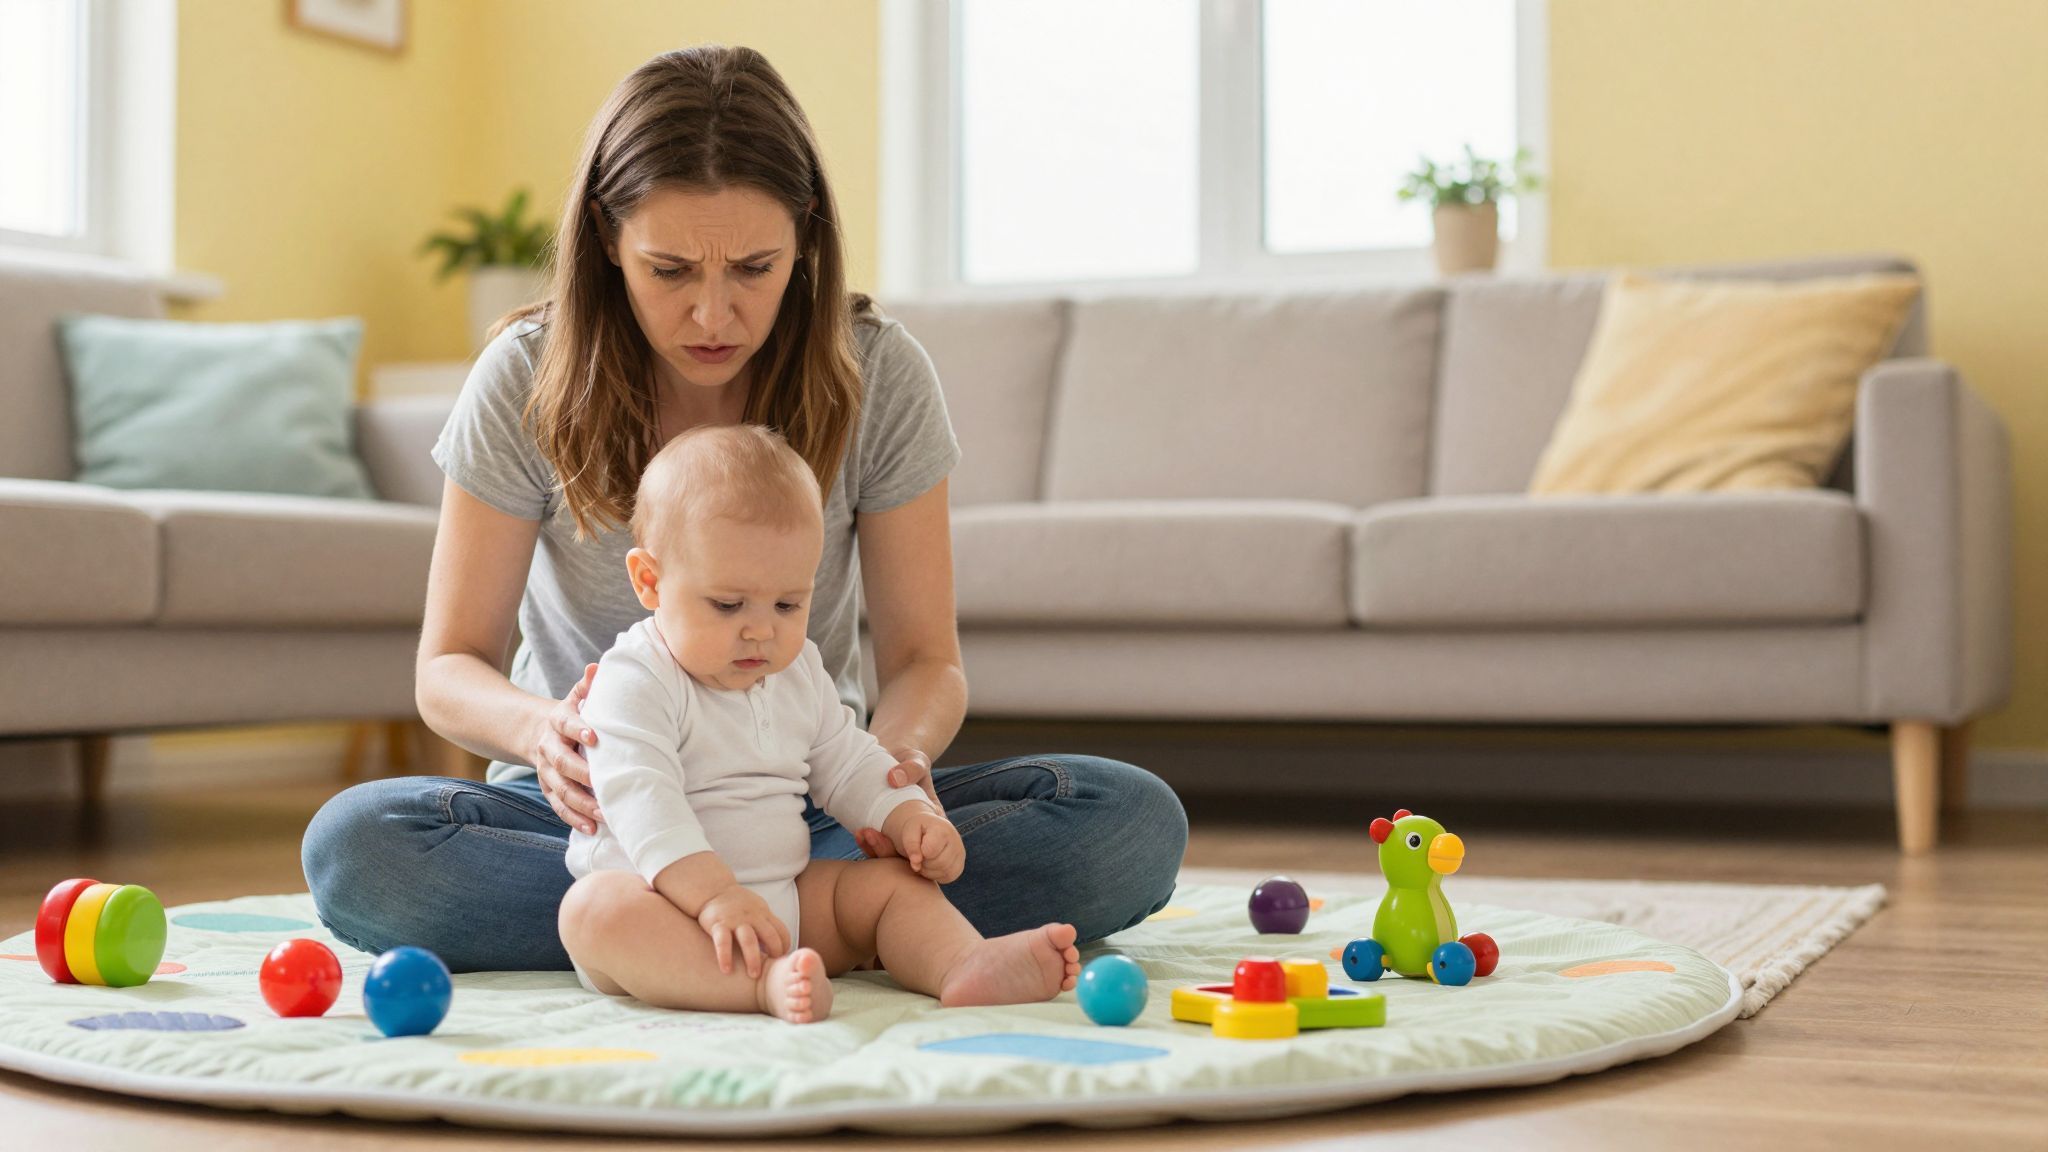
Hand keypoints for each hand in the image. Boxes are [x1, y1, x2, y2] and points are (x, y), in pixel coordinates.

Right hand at [534, 663, 602, 833]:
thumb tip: (596, 667)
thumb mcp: (575, 697)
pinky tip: (592, 828)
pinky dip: (574, 819)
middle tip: (605, 785)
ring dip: (582, 804)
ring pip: (561, 790)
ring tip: (605, 813)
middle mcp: (549, 747)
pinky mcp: (548, 788)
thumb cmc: (571, 714)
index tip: (594, 737)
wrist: (536, 731)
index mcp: (558, 720)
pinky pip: (558, 806)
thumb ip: (587, 686)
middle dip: (582, 775)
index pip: (567, 724)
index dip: (579, 730)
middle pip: (562, 763)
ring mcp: (547, 771)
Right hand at [697, 886, 789, 977]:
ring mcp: (736, 920)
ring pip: (749, 940)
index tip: (780, 961)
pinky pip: (723, 942)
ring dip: (753, 959)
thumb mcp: (757, 908)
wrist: (712, 889)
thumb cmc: (738, 904)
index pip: (782, 931)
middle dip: (774, 954)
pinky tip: (727, 970)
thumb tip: (780, 945)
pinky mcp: (718, 924)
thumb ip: (767, 924)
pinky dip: (725, 956)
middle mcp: (752, 916)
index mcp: (764, 914)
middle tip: (772, 971)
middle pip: (770, 936)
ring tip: (753, 975)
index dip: (784, 948)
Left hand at [853, 747, 944, 859]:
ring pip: (891, 857)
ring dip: (877, 851)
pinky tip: (859, 834)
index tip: (914, 854)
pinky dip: (868, 846)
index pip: (934, 846)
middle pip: (911, 857)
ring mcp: (899, 837)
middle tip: (875, 837)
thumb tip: (894, 779)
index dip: (925, 854)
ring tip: (865, 835)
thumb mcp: (916, 760)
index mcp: (933, 819)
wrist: (892, 757)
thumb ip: (912, 768)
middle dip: (892, 852)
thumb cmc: (910, 761)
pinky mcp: (882, 835)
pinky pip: (876, 849)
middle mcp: (918, 834)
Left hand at [885, 802, 964, 883]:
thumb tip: (916, 864)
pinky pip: (948, 877)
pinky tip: (930, 866)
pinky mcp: (959, 866)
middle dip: (925, 863)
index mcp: (943, 830)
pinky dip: (936, 875)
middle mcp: (956, 841)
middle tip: (919, 856)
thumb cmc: (918, 829)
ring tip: (924, 860)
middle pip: (939, 863)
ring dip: (929, 870)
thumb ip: (911, 845)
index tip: (917, 847)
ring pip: (945, 872)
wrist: (929, 829)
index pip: (930, 851)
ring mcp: (960, 854)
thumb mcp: (909, 831)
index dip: (920, 853)